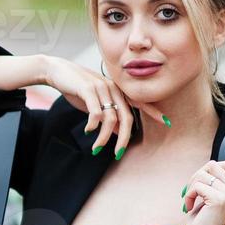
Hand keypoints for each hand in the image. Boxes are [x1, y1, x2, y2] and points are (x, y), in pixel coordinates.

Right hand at [45, 58, 167, 157]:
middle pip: (126, 116)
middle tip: (118, 154)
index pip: (139, 103)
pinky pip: (96, 113)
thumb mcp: (95, 104)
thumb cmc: (77, 88)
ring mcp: (101, 88)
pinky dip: (93, 125)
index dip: (153, 112)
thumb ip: (108, 116)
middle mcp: (113, 88)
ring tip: (96, 148)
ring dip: (104, 137)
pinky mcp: (88, 89)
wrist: (57, 71)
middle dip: (124, 138)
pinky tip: (88, 131)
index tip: (167, 122)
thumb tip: (120, 133)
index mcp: (117, 91)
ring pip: (110, 118)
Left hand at [182, 159, 224, 224]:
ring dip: (191, 186)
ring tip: (190, 200)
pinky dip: (188, 195)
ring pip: (203, 174)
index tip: (200, 184)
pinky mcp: (219, 200)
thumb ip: (215, 182)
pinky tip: (189, 207)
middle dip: (197, 176)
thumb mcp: (213, 197)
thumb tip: (208, 166)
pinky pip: (197, 186)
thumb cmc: (203, 221)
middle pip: (213, 165)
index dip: (209, 169)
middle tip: (191, 191)